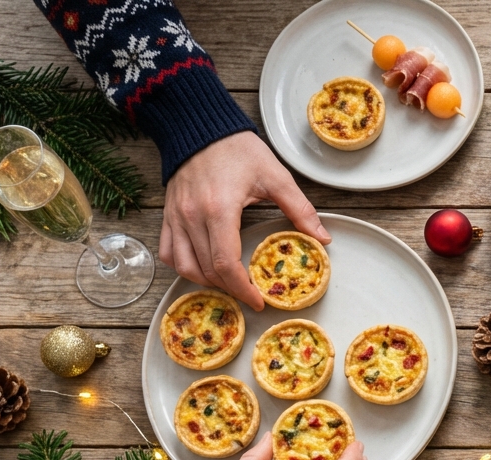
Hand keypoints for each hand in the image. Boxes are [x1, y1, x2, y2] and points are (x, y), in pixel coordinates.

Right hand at [160, 132, 330, 311]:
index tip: (257, 301)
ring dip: (205, 281)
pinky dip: (183, 266)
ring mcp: (176, 216)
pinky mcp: (168, 213)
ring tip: (229, 285)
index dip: (242, 289)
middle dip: (229, 289)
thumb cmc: (238, 149)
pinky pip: (168, 251)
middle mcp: (192, 216)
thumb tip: (323, 238)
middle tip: (249, 296)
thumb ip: (300, 209)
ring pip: (183, 266)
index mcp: (219, 209)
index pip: (225, 263)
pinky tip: (202, 268)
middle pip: (206, 270)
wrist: (200, 127)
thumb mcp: (276, 176)